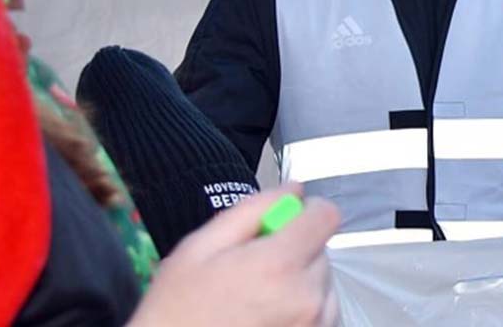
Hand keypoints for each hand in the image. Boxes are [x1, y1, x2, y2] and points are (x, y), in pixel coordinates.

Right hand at [128, 185, 340, 326]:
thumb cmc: (176, 313)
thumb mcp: (199, 249)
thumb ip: (252, 210)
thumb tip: (294, 190)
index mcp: (278, 265)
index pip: (326, 215)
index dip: (307, 210)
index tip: (287, 218)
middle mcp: (306, 297)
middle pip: (321, 251)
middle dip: (295, 251)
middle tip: (253, 269)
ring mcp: (314, 324)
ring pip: (324, 284)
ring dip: (300, 283)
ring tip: (257, 299)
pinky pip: (323, 312)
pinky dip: (303, 310)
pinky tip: (267, 317)